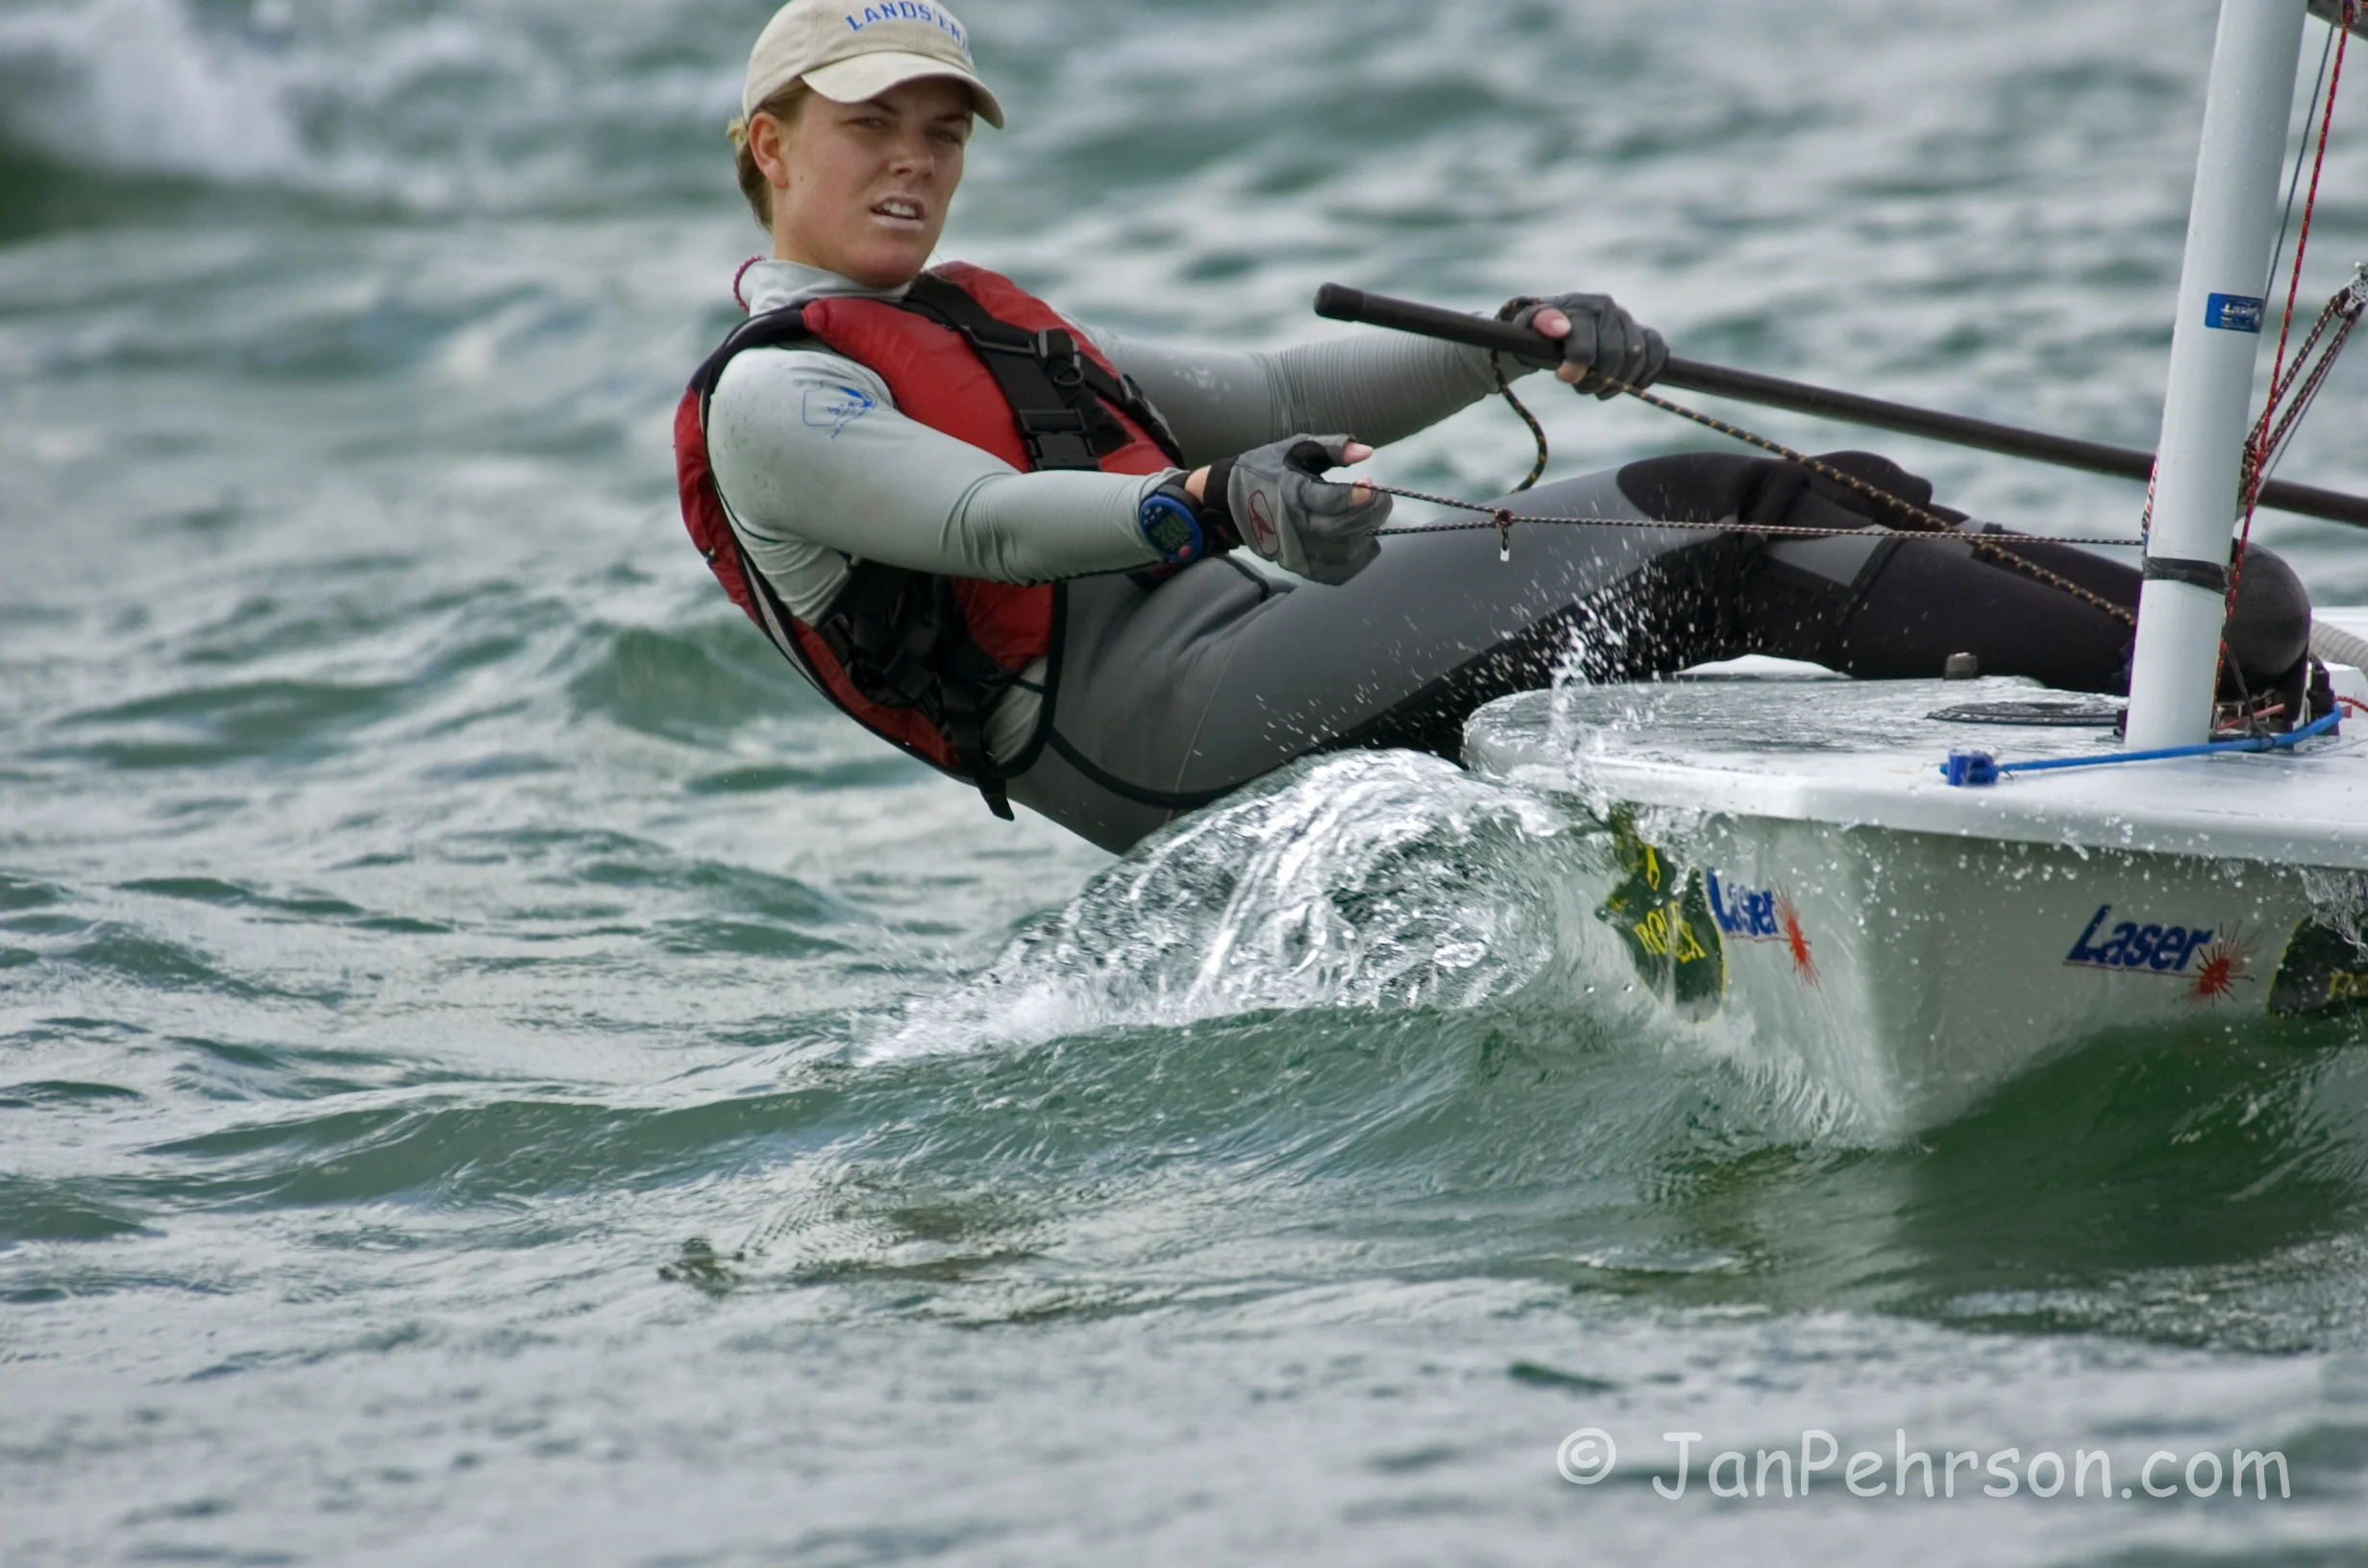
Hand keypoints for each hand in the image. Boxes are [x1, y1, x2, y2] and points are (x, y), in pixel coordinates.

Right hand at [1205, 434, 1389, 585]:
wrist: (1230, 503)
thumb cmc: (1268, 469)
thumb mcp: (1296, 448)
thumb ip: (1333, 448)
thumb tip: (1368, 452)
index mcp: (1292, 493)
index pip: (1330, 502)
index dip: (1357, 497)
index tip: (1370, 484)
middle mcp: (1295, 527)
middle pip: (1344, 529)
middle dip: (1372, 513)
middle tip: (1378, 498)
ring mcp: (1298, 551)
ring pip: (1346, 553)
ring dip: (1367, 534)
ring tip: (1368, 516)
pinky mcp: (1301, 567)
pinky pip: (1339, 573)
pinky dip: (1358, 559)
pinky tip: (1360, 540)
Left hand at [1515, 293, 1667, 399]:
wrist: (1553, 326)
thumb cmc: (1538, 331)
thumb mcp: (1529, 327)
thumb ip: (1541, 324)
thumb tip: (1561, 329)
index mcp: (1580, 307)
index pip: (1586, 349)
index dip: (1576, 370)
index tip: (1563, 377)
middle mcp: (1607, 308)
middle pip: (1614, 357)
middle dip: (1597, 380)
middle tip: (1581, 387)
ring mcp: (1627, 319)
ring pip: (1638, 357)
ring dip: (1620, 381)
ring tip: (1600, 387)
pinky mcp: (1642, 330)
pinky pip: (1658, 350)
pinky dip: (1648, 371)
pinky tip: (1633, 384)